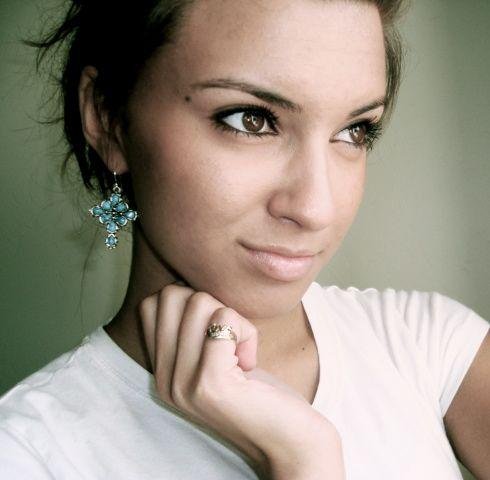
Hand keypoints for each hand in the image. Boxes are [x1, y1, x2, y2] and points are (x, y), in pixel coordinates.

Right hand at [140, 282, 344, 478]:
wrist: (289, 440)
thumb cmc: (259, 390)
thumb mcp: (214, 359)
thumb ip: (192, 329)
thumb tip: (186, 282)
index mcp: (162, 372)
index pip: (152, 303)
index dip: (190, 301)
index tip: (217, 331)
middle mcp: (164, 380)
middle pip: (172, 295)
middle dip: (211, 303)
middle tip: (231, 338)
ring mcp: (183, 383)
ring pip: (199, 301)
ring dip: (234, 318)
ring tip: (242, 351)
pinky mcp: (211, 382)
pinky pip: (225, 318)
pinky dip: (247, 330)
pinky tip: (251, 360)